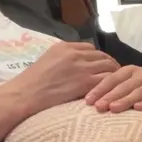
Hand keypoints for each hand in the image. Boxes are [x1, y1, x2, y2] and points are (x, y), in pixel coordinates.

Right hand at [0, 41, 118, 141]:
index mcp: (64, 47)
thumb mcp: (48, 59)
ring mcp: (81, 67)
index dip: (98, 56)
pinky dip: (112, 83)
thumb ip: (64, 58)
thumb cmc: (33, 81)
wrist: (26, 94)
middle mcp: (75, 54)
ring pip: (108, 66)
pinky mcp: (86, 81)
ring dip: (114, 73)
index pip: (90, 47)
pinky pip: (107, 79)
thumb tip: (79, 62)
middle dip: (110, 64)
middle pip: (102, 55)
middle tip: (114, 74)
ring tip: (116, 82)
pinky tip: (112, 89)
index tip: (102, 64)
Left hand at [85, 65, 141, 112]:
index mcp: (129, 71)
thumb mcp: (130, 80)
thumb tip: (92, 100)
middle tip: (99, 107)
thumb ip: (114, 87)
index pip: (112, 79)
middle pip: (124, 86)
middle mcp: (141, 76)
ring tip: (114, 108)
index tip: (88, 101)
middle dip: (110, 96)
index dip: (100, 89)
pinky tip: (139, 108)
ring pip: (138, 92)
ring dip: (125, 100)